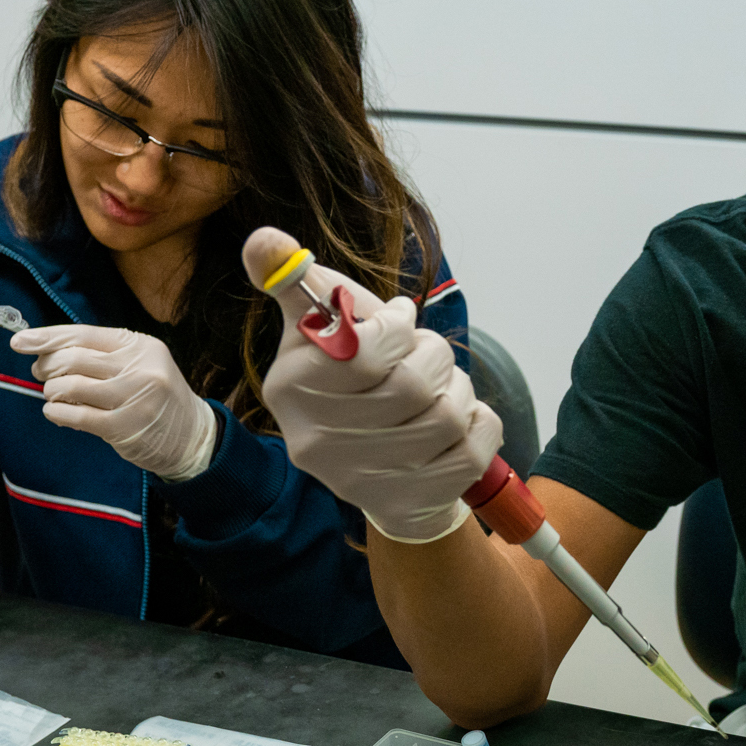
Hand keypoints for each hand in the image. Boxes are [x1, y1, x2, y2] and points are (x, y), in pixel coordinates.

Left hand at [10, 325, 217, 480]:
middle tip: (41, 375)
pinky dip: (56, 413)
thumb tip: (44, 350)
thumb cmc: (155, 398)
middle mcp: (140, 369)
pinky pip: (76, 416)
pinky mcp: (124, 428)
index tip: (20, 340)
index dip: (47, 337)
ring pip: (70, 386)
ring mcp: (133, 399)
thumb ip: (99, 356)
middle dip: (46, 366)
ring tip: (54, 396)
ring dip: (51, 391)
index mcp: (140, 346)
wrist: (192, 437)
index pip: (83, 335)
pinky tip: (56, 412)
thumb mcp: (138, 365)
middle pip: (73, 359)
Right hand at [242, 226, 500, 542]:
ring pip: (447, 414)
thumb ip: (298, 280)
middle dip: (434, 355)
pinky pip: (477, 445)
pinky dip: (481, 422)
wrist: (382, 474)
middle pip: (411, 383)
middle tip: (426, 357)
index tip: (399, 323)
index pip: (361, 348)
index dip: (397, 328)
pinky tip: (459, 423)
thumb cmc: (357, 383)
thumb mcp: (324, 327)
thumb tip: (264, 242)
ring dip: (458, 388)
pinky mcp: (411, 504)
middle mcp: (315, 442)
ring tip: (442, 389)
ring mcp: (363, 481)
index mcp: (289, 387)